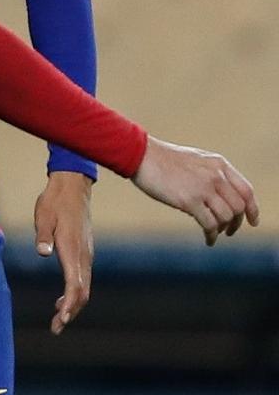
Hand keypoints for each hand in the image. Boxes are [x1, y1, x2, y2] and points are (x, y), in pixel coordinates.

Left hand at [33, 170, 94, 334]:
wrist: (72, 187)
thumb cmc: (54, 202)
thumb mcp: (43, 216)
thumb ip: (43, 236)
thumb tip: (43, 252)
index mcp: (72, 249)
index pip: (75, 285)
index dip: (69, 305)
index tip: (62, 320)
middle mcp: (83, 255)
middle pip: (82, 292)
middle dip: (70, 312)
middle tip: (55, 329)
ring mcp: (86, 254)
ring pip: (84, 287)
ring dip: (72, 306)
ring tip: (57, 321)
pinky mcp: (84, 252)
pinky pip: (82, 279)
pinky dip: (74, 294)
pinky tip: (61, 302)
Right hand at [133, 138, 258, 245]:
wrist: (142, 155)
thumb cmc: (163, 159)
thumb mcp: (196, 160)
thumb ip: (211, 174)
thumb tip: (218, 196)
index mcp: (220, 165)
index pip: (246, 190)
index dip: (253, 209)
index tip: (253, 221)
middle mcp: (216, 176)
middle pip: (238, 207)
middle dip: (237, 222)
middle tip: (230, 231)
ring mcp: (203, 189)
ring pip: (225, 216)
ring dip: (223, 229)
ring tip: (215, 234)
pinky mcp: (189, 201)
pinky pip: (209, 223)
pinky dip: (211, 235)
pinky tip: (208, 239)